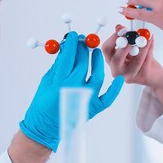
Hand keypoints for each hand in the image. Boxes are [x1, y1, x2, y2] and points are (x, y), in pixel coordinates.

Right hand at [20, 32, 123, 150]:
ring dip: (97, 61)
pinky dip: (115, 89)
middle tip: (83, 41)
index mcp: (59, 81)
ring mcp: (86, 98)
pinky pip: (108, 97)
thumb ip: (58, 64)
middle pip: (83, 63)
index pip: (69, 55)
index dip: (72, 43)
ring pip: (97, 75)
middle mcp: (74, 88)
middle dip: (83, 49)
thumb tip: (66, 48)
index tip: (74, 36)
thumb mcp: (47, 80)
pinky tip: (119, 79)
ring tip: (95, 52)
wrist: (45, 126)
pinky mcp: (93, 108)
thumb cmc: (43, 103)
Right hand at [102, 25, 162, 109]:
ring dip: (143, 45)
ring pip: (136, 60)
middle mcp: (117, 70)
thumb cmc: (141, 59)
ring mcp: (128, 76)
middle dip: (126, 45)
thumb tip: (119, 27)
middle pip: (117, 58)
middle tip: (133, 35)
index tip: (122, 29)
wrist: (153, 74)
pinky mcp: (141, 77)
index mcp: (112, 60)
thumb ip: (125, 36)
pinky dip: (149, 48)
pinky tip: (151, 41)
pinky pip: (146, 61)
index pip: (106, 49)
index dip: (113, 38)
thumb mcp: (131, 46)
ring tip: (147, 36)